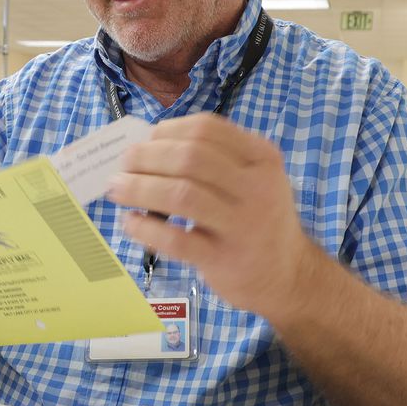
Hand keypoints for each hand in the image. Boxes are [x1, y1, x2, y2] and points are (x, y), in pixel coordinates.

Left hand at [107, 114, 316, 317]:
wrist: (289, 276)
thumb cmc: (258, 221)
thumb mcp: (253, 180)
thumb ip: (213, 162)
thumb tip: (148, 148)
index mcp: (262, 158)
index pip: (206, 129)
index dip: (166, 132)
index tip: (145, 142)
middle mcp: (256, 187)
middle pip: (189, 158)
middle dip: (146, 158)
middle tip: (123, 166)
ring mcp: (242, 225)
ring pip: (180, 195)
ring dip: (139, 188)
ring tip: (117, 190)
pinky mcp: (224, 260)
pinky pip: (175, 239)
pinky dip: (145, 228)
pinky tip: (130, 222)